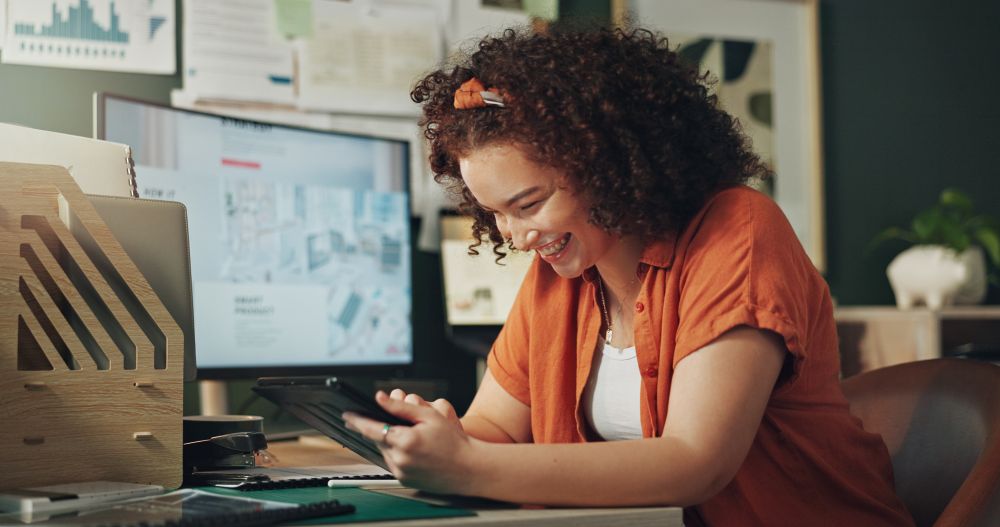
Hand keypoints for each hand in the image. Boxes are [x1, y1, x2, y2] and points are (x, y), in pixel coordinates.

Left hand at [343, 391, 477, 494]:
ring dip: (389, 442)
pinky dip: (397, 454)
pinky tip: (413, 450)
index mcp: (404, 440)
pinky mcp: (404, 481)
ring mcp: (401, 472)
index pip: (371, 428)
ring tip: (411, 437)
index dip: (357, 420)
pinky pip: (393, 463)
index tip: (347, 414)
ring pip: (385, 452)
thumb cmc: (453, 441)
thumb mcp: (429, 416)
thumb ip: (400, 407)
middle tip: (396, 424)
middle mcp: (399, 459)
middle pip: (378, 439)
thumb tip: (379, 398)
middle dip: (381, 429)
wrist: (468, 468)